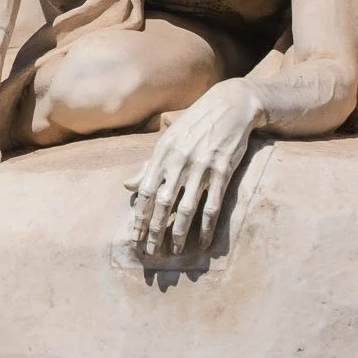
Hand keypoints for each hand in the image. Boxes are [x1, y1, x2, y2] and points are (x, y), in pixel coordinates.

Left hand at [125, 79, 260, 256]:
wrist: (230, 105)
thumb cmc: (194, 125)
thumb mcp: (167, 140)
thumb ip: (148, 165)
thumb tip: (127, 186)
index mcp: (162, 153)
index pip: (144, 191)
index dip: (138, 216)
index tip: (134, 236)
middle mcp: (179, 161)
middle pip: (162, 204)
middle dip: (154, 231)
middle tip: (151, 252)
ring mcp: (202, 167)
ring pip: (186, 208)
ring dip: (179, 233)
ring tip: (175, 251)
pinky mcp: (223, 171)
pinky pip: (213, 205)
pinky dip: (207, 227)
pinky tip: (202, 242)